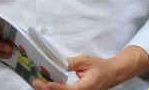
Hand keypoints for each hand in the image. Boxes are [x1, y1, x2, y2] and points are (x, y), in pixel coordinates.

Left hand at [31, 46, 148, 89]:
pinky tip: (46, 85)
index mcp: (85, 87)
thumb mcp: (86, 61)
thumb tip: (58, 63)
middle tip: (35, 81)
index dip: (56, 88)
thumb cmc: (100, 67)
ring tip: (37, 83)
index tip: (46, 83)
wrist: (112, 74)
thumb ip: (72, 63)